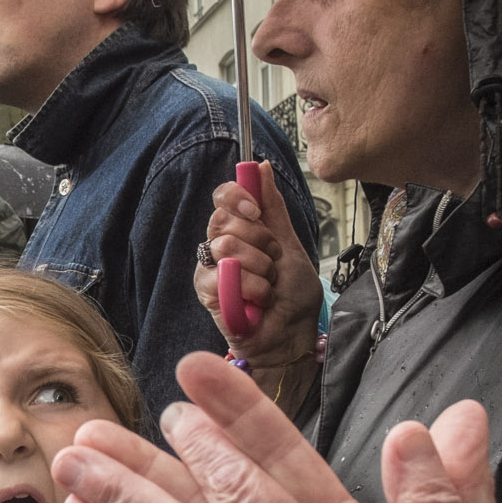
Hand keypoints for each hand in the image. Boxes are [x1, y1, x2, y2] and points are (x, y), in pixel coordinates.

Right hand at [194, 162, 322, 367]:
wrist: (293, 334)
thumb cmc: (293, 296)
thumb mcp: (290, 243)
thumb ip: (273, 207)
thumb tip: (260, 168)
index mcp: (239, 231)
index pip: (222, 198)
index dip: (236, 197)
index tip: (255, 210)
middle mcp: (219, 247)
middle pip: (223, 220)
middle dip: (259, 241)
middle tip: (273, 261)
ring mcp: (210, 269)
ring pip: (226, 247)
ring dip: (260, 268)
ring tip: (268, 285)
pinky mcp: (207, 292)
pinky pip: (223, 275)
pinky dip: (251, 288)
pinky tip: (258, 301)